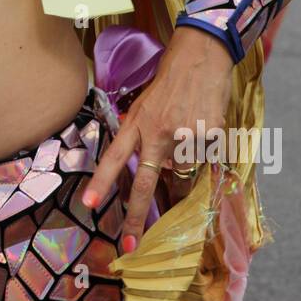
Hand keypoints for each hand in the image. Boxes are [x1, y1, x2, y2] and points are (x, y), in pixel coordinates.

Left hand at [82, 26, 233, 250]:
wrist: (201, 54)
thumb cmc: (170, 80)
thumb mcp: (145, 104)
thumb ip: (143, 136)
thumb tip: (154, 172)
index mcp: (137, 123)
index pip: (114, 157)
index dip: (102, 182)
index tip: (90, 205)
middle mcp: (157, 132)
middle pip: (144, 183)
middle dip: (137, 217)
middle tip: (131, 245)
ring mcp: (184, 135)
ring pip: (184, 173)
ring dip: (186, 170)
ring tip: (188, 136)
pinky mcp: (210, 135)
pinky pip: (207, 160)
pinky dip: (207, 154)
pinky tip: (205, 129)